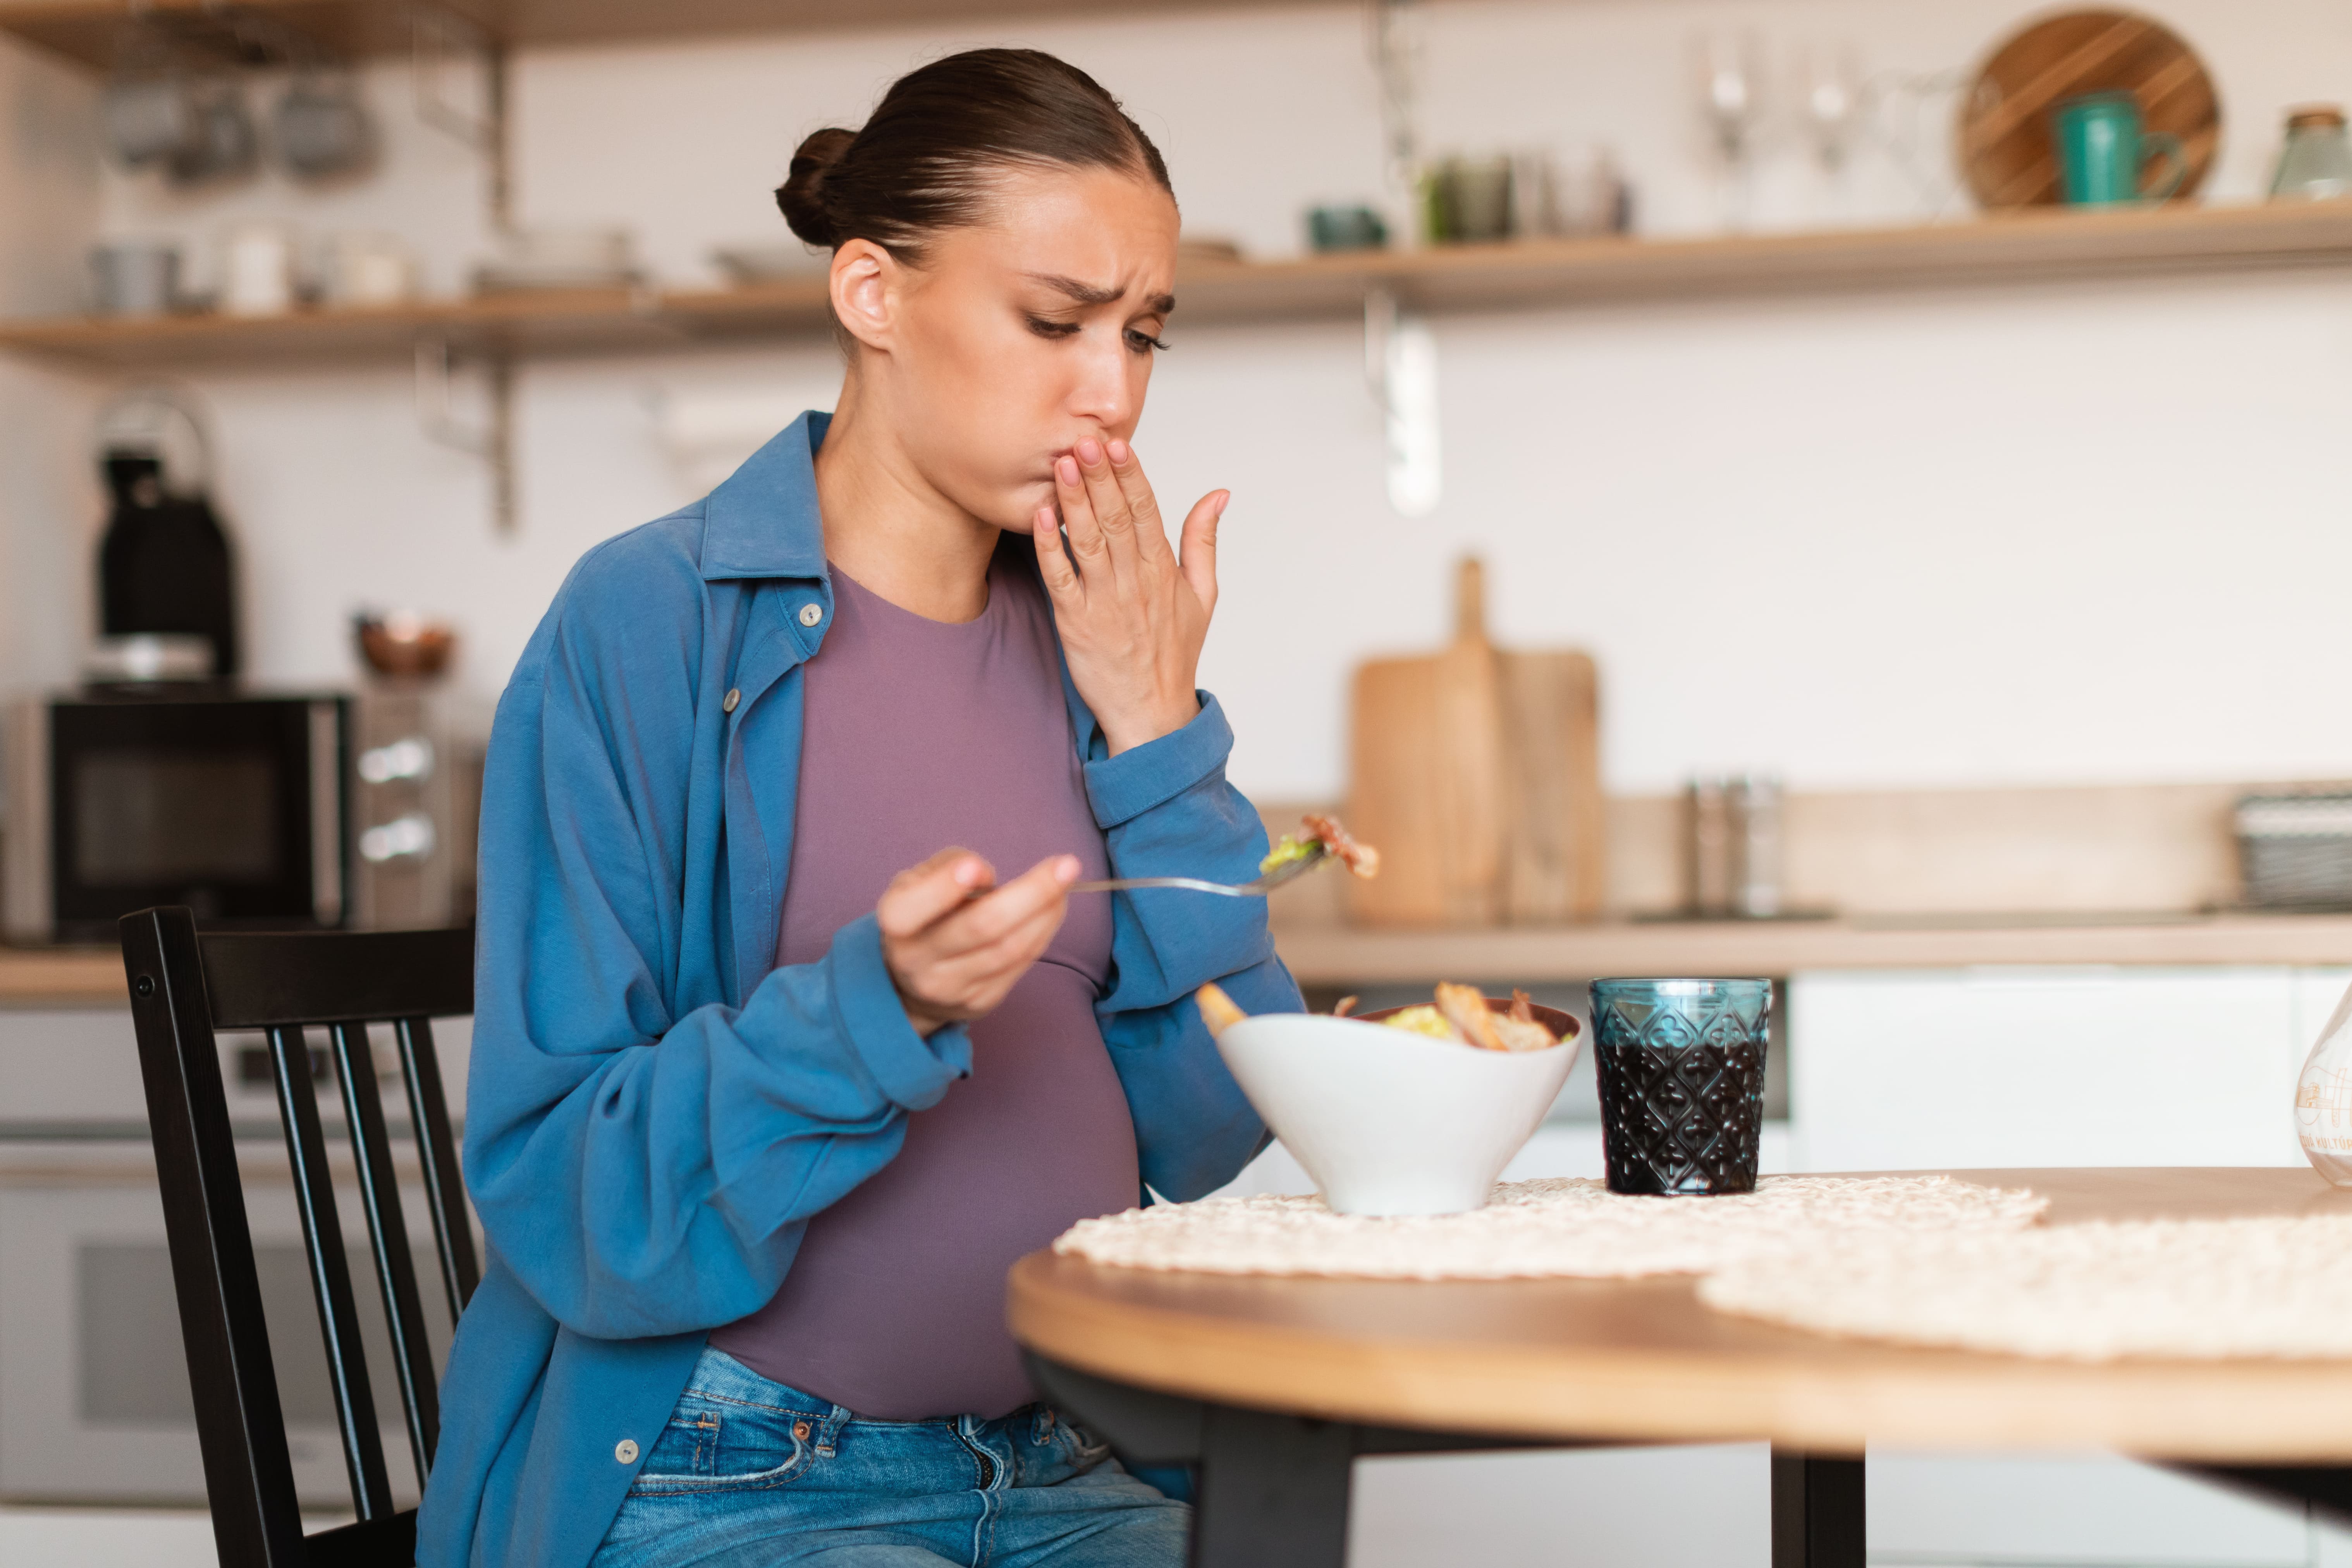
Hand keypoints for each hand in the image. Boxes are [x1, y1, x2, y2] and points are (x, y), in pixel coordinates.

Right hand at [877, 847, 1077, 1036]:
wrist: (912, 983)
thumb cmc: (923, 914)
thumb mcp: (918, 880)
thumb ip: (948, 866)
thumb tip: (985, 876)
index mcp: (895, 924)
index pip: (912, 909)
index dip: (945, 887)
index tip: (979, 867)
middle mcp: (918, 962)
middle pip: (981, 928)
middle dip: (1032, 893)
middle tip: (1068, 865)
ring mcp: (951, 988)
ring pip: (1011, 949)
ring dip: (1047, 911)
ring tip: (1067, 880)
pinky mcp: (980, 1002)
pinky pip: (1021, 964)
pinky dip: (1043, 931)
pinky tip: (1053, 907)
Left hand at [1032, 436, 1225, 755]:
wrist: (1152, 712)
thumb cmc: (1174, 651)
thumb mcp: (1204, 594)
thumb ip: (1204, 540)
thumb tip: (1219, 494)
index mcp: (1164, 570)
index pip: (1148, 511)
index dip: (1133, 476)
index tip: (1120, 443)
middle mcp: (1135, 582)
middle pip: (1117, 519)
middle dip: (1100, 477)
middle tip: (1083, 439)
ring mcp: (1104, 602)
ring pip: (1088, 542)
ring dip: (1074, 501)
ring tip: (1061, 464)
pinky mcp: (1076, 623)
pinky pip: (1060, 579)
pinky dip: (1050, 547)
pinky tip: (1042, 517)